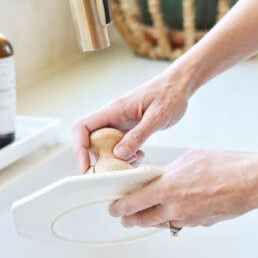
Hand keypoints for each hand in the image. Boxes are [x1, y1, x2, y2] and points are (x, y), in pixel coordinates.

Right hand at [72, 68, 190, 171]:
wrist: (178, 87)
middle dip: (98, 159)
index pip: (82, 128)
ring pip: (104, 147)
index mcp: (113, 110)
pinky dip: (125, 157)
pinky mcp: (126, 131)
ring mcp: (118, 125)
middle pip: (90, 141)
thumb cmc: (169, 95)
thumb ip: (138, 136)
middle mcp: (111, 118)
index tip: (87, 166)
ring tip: (133, 161)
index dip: (79, 148)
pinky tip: (139, 155)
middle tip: (114, 171)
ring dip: (114, 161)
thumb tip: (119, 154)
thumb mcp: (157, 117)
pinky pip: (117, 148)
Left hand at [109, 149, 257, 228]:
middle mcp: (174, 208)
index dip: (118, 207)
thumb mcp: (189, 158)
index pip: (132, 203)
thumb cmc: (225, 167)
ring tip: (147, 212)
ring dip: (150, 219)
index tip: (114, 206)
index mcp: (167, 189)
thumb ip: (169, 170)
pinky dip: (172, 218)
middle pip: (141, 220)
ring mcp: (187, 219)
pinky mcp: (200, 224)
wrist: (251, 183)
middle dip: (129, 218)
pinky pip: (179, 223)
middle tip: (124, 214)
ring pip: (159, 224)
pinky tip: (176, 208)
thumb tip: (160, 176)